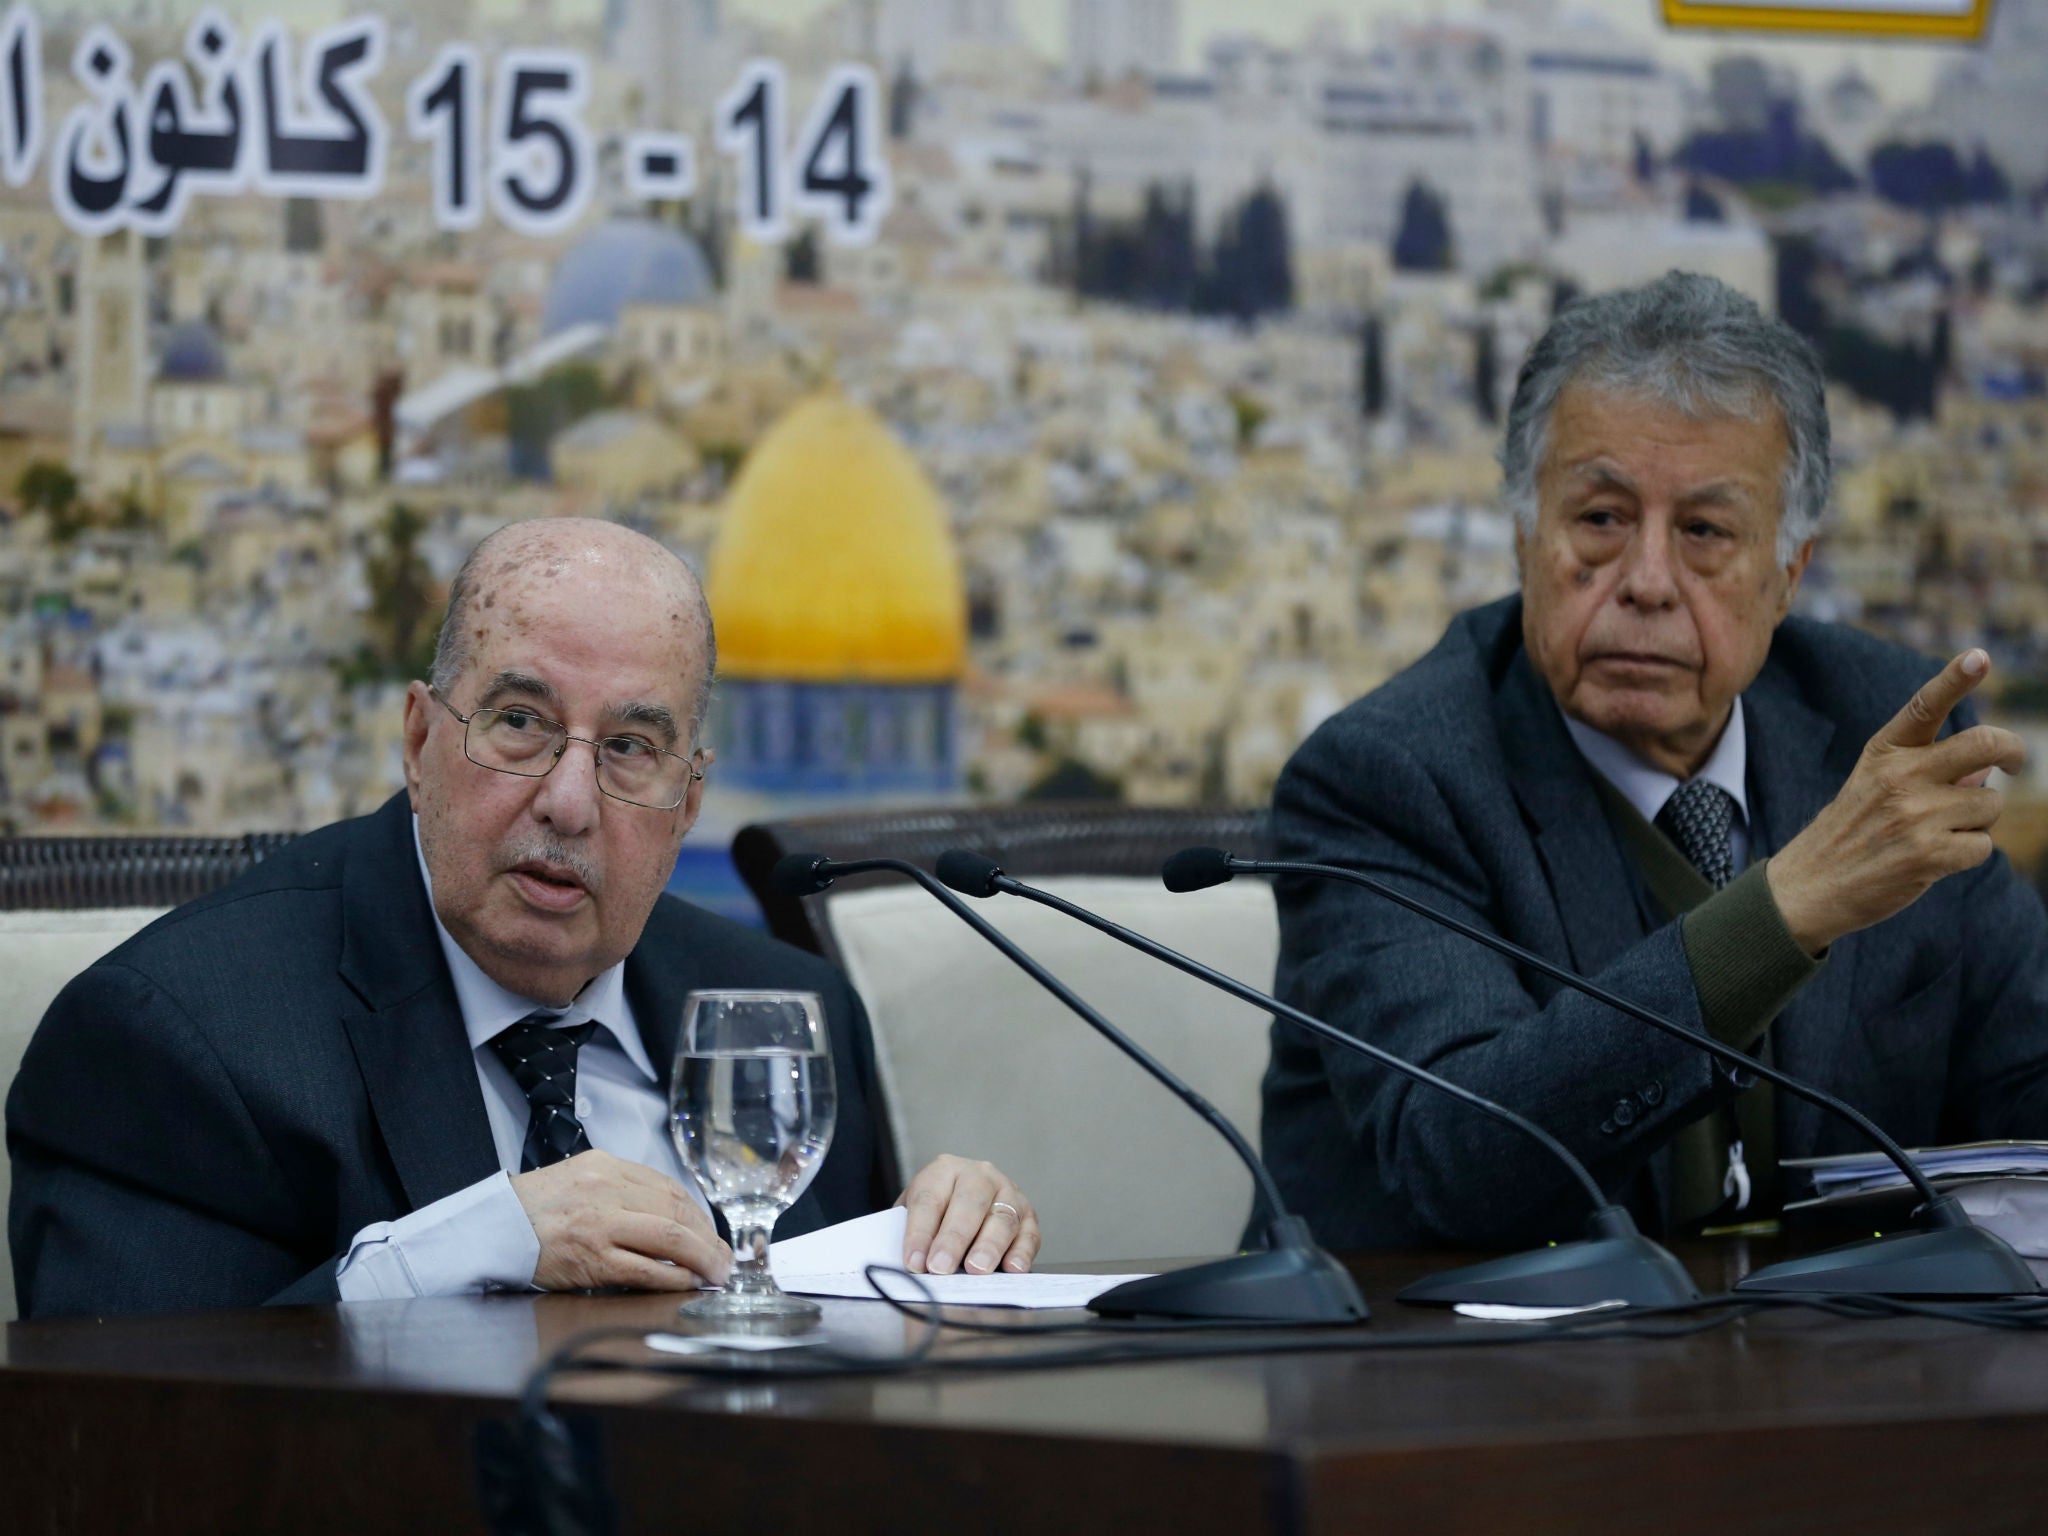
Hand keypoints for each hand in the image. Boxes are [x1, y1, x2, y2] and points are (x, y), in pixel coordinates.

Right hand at [510, 1149, 731, 1292]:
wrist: (490, 1230)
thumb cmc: (533, 1211)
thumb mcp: (578, 1179)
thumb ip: (619, 1189)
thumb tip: (667, 1215)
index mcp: (605, 1166)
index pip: (669, 1187)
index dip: (699, 1214)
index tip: (712, 1233)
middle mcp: (606, 1189)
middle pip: (677, 1211)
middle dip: (709, 1238)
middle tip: (724, 1259)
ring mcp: (600, 1224)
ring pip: (669, 1238)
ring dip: (702, 1258)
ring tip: (716, 1273)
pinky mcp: (592, 1260)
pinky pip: (646, 1270)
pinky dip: (674, 1278)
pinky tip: (688, 1283)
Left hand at [895, 1155, 1039, 1275]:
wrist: (962, 1203)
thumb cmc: (935, 1213)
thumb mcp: (912, 1215)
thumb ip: (908, 1234)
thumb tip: (911, 1264)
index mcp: (944, 1170)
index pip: (929, 1199)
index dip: (919, 1232)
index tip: (913, 1262)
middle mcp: (979, 1175)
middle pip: (969, 1203)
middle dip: (954, 1238)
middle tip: (941, 1266)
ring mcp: (1008, 1192)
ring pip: (1002, 1218)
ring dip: (989, 1246)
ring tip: (975, 1269)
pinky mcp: (1028, 1214)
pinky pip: (1029, 1234)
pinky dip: (1022, 1253)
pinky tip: (1012, 1268)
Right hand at [1767, 649, 2024, 955]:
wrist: (1809, 886)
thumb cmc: (1850, 832)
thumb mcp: (1874, 786)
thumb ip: (1929, 772)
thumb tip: (1985, 773)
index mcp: (1883, 752)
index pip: (1925, 706)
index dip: (1956, 678)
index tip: (1980, 657)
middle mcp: (1900, 776)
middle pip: (1985, 746)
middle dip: (2015, 752)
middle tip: (2017, 764)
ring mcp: (1915, 815)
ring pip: (1990, 803)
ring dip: (1977, 820)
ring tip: (1938, 833)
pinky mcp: (1929, 854)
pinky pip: (1983, 845)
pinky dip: (1968, 853)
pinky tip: (1935, 859)